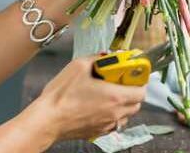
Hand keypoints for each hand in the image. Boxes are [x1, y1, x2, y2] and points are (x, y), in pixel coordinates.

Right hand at [28, 56, 145, 140]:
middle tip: (120, 82)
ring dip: (123, 104)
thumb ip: (97, 59)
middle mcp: (115, 113)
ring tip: (109, 94)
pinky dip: (112, 115)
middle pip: (136, 103)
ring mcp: (107, 124)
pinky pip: (114, 123)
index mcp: (115, 96)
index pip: (142, 91)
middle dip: (132, 91)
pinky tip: (99, 106)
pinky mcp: (98, 132)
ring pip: (126, 115)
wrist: (48, 120)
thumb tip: (106, 56)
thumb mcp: (78, 66)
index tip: (132, 74)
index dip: (140, 81)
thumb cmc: (61, 96)